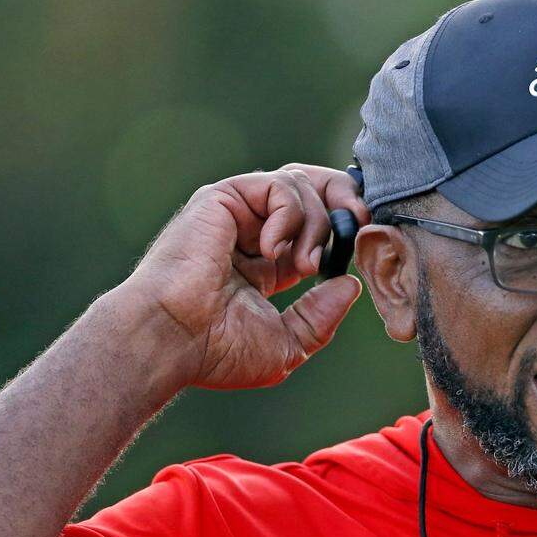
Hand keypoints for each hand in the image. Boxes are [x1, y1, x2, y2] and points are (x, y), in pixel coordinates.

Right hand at [122, 164, 368, 389]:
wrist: (171, 338)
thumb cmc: (217, 351)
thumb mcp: (287, 345)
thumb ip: (320, 317)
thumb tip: (348, 284)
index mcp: (268, 265)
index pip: (317, 228)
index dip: (346, 227)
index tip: (364, 240)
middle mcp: (253, 234)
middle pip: (312, 189)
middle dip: (345, 199)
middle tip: (359, 221)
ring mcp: (239, 214)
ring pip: (302, 185)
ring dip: (319, 225)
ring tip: (305, 265)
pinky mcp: (224, 198)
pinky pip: (280, 186)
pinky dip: (291, 215)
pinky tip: (272, 251)